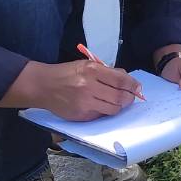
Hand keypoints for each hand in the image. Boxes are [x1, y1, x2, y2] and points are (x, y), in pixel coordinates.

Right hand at [0, 59, 139, 119]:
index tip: (137, 88)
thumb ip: (107, 71)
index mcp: (91, 70)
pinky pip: (101, 116)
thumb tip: (127, 79)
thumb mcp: (86, 65)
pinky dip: (104, 111)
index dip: (133, 85)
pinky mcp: (81, 115)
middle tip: (129, 97)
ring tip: (115, 101)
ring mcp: (85, 103)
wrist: (43, 86)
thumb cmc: (66, 73)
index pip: (121, 80)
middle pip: (120, 97)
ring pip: (113, 109)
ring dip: (118, 106)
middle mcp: (89, 87)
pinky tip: (100, 105)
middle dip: (129, 98)